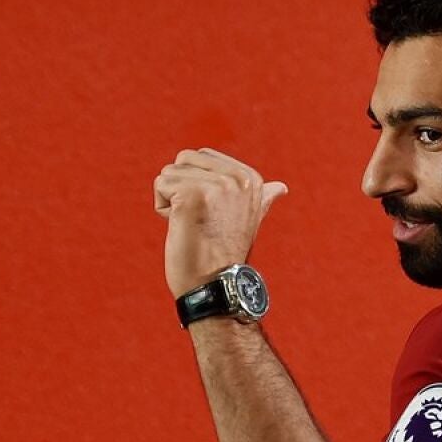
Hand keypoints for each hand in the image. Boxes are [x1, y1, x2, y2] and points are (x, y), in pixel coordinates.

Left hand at [154, 148, 288, 296]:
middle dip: (181, 188)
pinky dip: (162, 209)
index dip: (197, 185)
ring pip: (169, 173)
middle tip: (200, 221)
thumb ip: (261, 197)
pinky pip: (160, 185)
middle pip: (184, 160)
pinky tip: (182, 227)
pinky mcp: (193, 195)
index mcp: (251, 178)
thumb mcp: (250, 219)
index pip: (202, 156)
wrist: (216, 285)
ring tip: (192, 226)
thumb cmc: (225, 254)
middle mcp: (238, 178)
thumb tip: (280, 187)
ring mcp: (217, 186)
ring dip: (171, 200)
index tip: (213, 215)